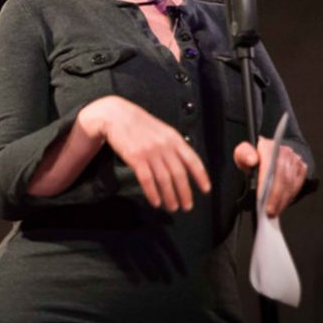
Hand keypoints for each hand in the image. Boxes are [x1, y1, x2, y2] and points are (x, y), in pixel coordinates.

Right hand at [79, 95, 210, 211]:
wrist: (116, 115)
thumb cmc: (139, 124)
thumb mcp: (162, 130)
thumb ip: (174, 145)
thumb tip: (185, 164)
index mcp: (174, 139)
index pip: (193, 160)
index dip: (201, 177)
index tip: (205, 189)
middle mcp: (164, 146)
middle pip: (179, 174)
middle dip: (185, 193)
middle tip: (187, 206)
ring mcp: (150, 153)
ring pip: (164, 180)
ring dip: (170, 197)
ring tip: (172, 207)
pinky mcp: (135, 158)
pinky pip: (147, 180)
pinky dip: (152, 193)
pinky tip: (155, 201)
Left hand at [233, 138, 307, 217]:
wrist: (268, 152)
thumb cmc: (253, 155)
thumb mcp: (241, 153)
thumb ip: (244, 154)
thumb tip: (252, 160)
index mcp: (268, 147)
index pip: (270, 168)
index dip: (267, 185)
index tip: (262, 199)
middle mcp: (284, 152)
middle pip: (282, 178)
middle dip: (276, 197)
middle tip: (269, 211)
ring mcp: (295, 160)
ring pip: (291, 183)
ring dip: (283, 200)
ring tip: (275, 211)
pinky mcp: (301, 168)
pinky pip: (297, 185)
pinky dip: (290, 196)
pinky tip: (283, 203)